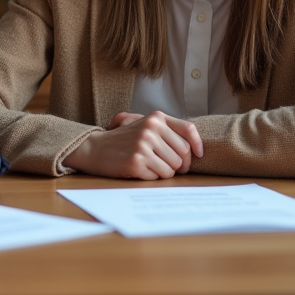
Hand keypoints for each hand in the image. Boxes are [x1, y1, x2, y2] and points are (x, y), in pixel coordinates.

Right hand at [63, 111, 203, 179]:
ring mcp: (143, 145)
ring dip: (163, 172)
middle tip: (166, 165)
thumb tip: (195, 147)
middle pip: (183, 154)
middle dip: (178, 164)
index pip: (188, 130)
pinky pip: (158, 176)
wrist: (94, 148)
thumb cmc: (123, 139)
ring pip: (172, 168)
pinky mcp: (136, 161)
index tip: (199, 155)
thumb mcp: (144, 125)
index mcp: (156, 117)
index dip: (197, 145)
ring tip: (148, 165)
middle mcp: (151, 129)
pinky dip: (151, 176)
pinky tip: (139, 169)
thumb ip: (168, 129)